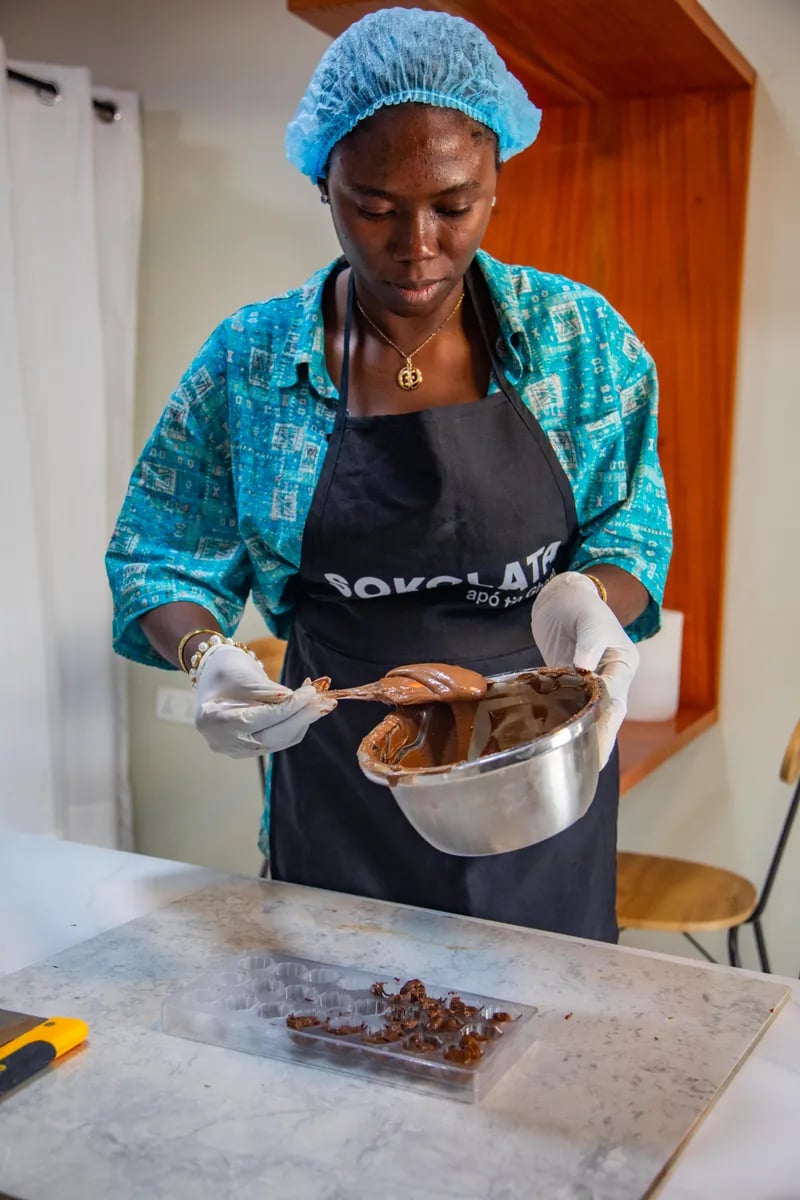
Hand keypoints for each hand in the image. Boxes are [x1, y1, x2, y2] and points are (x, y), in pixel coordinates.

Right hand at [194, 643, 334, 757]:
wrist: (212, 677)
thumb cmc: (225, 669)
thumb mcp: (245, 674)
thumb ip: (271, 691)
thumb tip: (301, 700)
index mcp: (212, 719)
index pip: (259, 718)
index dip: (288, 708)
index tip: (311, 693)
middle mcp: (222, 741)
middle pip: (271, 736)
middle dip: (301, 718)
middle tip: (324, 701)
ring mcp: (235, 749)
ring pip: (278, 741)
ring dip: (301, 722)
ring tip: (320, 703)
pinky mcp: (248, 750)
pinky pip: (276, 741)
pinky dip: (293, 726)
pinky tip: (306, 710)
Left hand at [531, 572, 639, 768]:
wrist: (563, 597)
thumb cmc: (582, 605)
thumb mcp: (590, 620)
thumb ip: (588, 645)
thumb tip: (583, 668)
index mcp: (624, 665)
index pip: (615, 697)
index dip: (606, 722)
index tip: (597, 741)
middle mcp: (612, 678)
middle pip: (608, 713)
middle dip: (600, 739)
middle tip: (591, 765)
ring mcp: (591, 683)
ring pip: (591, 714)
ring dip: (586, 736)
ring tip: (578, 763)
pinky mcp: (570, 684)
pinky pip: (571, 706)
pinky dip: (568, 723)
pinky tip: (560, 741)